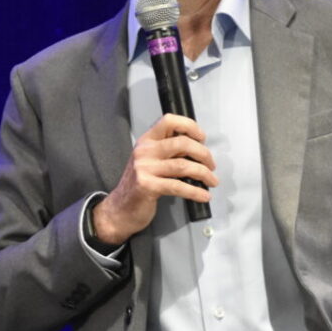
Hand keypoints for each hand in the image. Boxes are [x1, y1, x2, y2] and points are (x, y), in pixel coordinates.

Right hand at [92, 114, 216, 244]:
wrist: (119, 209)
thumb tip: (198, 149)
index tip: (202, 138)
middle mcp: (144, 151)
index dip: (190, 126)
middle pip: (182, 143)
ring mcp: (144, 168)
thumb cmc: (139, 185)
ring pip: (183, 165)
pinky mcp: (147, 186)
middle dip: (203, 154)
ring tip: (212, 181)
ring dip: (203, 173)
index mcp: (146, 141)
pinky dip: (195, 191)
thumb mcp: (150, 161)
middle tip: (211, 165)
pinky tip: (204, 195)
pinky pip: (178, 186)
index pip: (169, 121)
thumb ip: (169, 152)